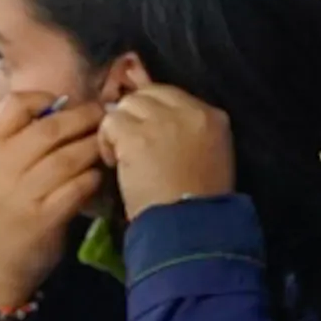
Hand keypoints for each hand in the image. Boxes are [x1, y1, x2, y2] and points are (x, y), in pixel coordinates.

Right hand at [0, 91, 107, 320]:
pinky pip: (77, 188)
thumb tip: (66, 108)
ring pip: (68, 157)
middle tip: (104, 116)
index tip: (65, 102)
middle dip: (83, 118)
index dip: (44, 97)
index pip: (14, 105)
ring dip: (93, 147)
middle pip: (51, 128)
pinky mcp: (44, 218)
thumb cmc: (0, 208)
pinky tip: (98, 176)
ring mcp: (24, 193)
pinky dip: (92, 178)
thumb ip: (21, 139)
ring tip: (107, 144)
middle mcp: (5, 166)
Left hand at [100, 82, 234, 220]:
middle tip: (129, 143)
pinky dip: (106, 141)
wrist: (191, 226)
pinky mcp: (136, 135)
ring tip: (120, 155)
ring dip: (119, 128)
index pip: (172, 95)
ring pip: (127, 105)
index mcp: (213, 117)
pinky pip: (111, 123)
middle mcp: (190, 111)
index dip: (152, 111)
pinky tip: (113, 163)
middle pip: (148, 94)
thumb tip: (159, 122)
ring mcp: (162, 121)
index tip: (144, 132)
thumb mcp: (211, 159)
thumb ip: (191, 134)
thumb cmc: (201, 203)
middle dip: (134, 116)